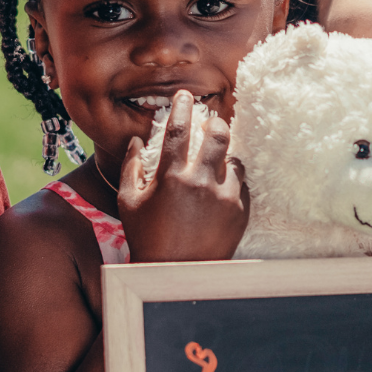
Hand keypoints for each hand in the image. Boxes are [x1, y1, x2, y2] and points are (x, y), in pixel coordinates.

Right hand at [118, 90, 248, 262]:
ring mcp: (225, 198)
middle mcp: (202, 183)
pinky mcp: (240, 213)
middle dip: (215, 123)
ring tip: (215, 163)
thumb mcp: (129, 202)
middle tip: (210, 124)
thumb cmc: (147, 238)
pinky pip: (242, 185)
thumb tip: (138, 140)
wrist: (176, 275)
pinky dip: (232, 182)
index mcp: (172, 177)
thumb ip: (131, 167)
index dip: (183, 107)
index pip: (180, 129)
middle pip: (218, 135)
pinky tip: (220, 188)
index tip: (185, 96)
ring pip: (235, 160)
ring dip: (225, 156)